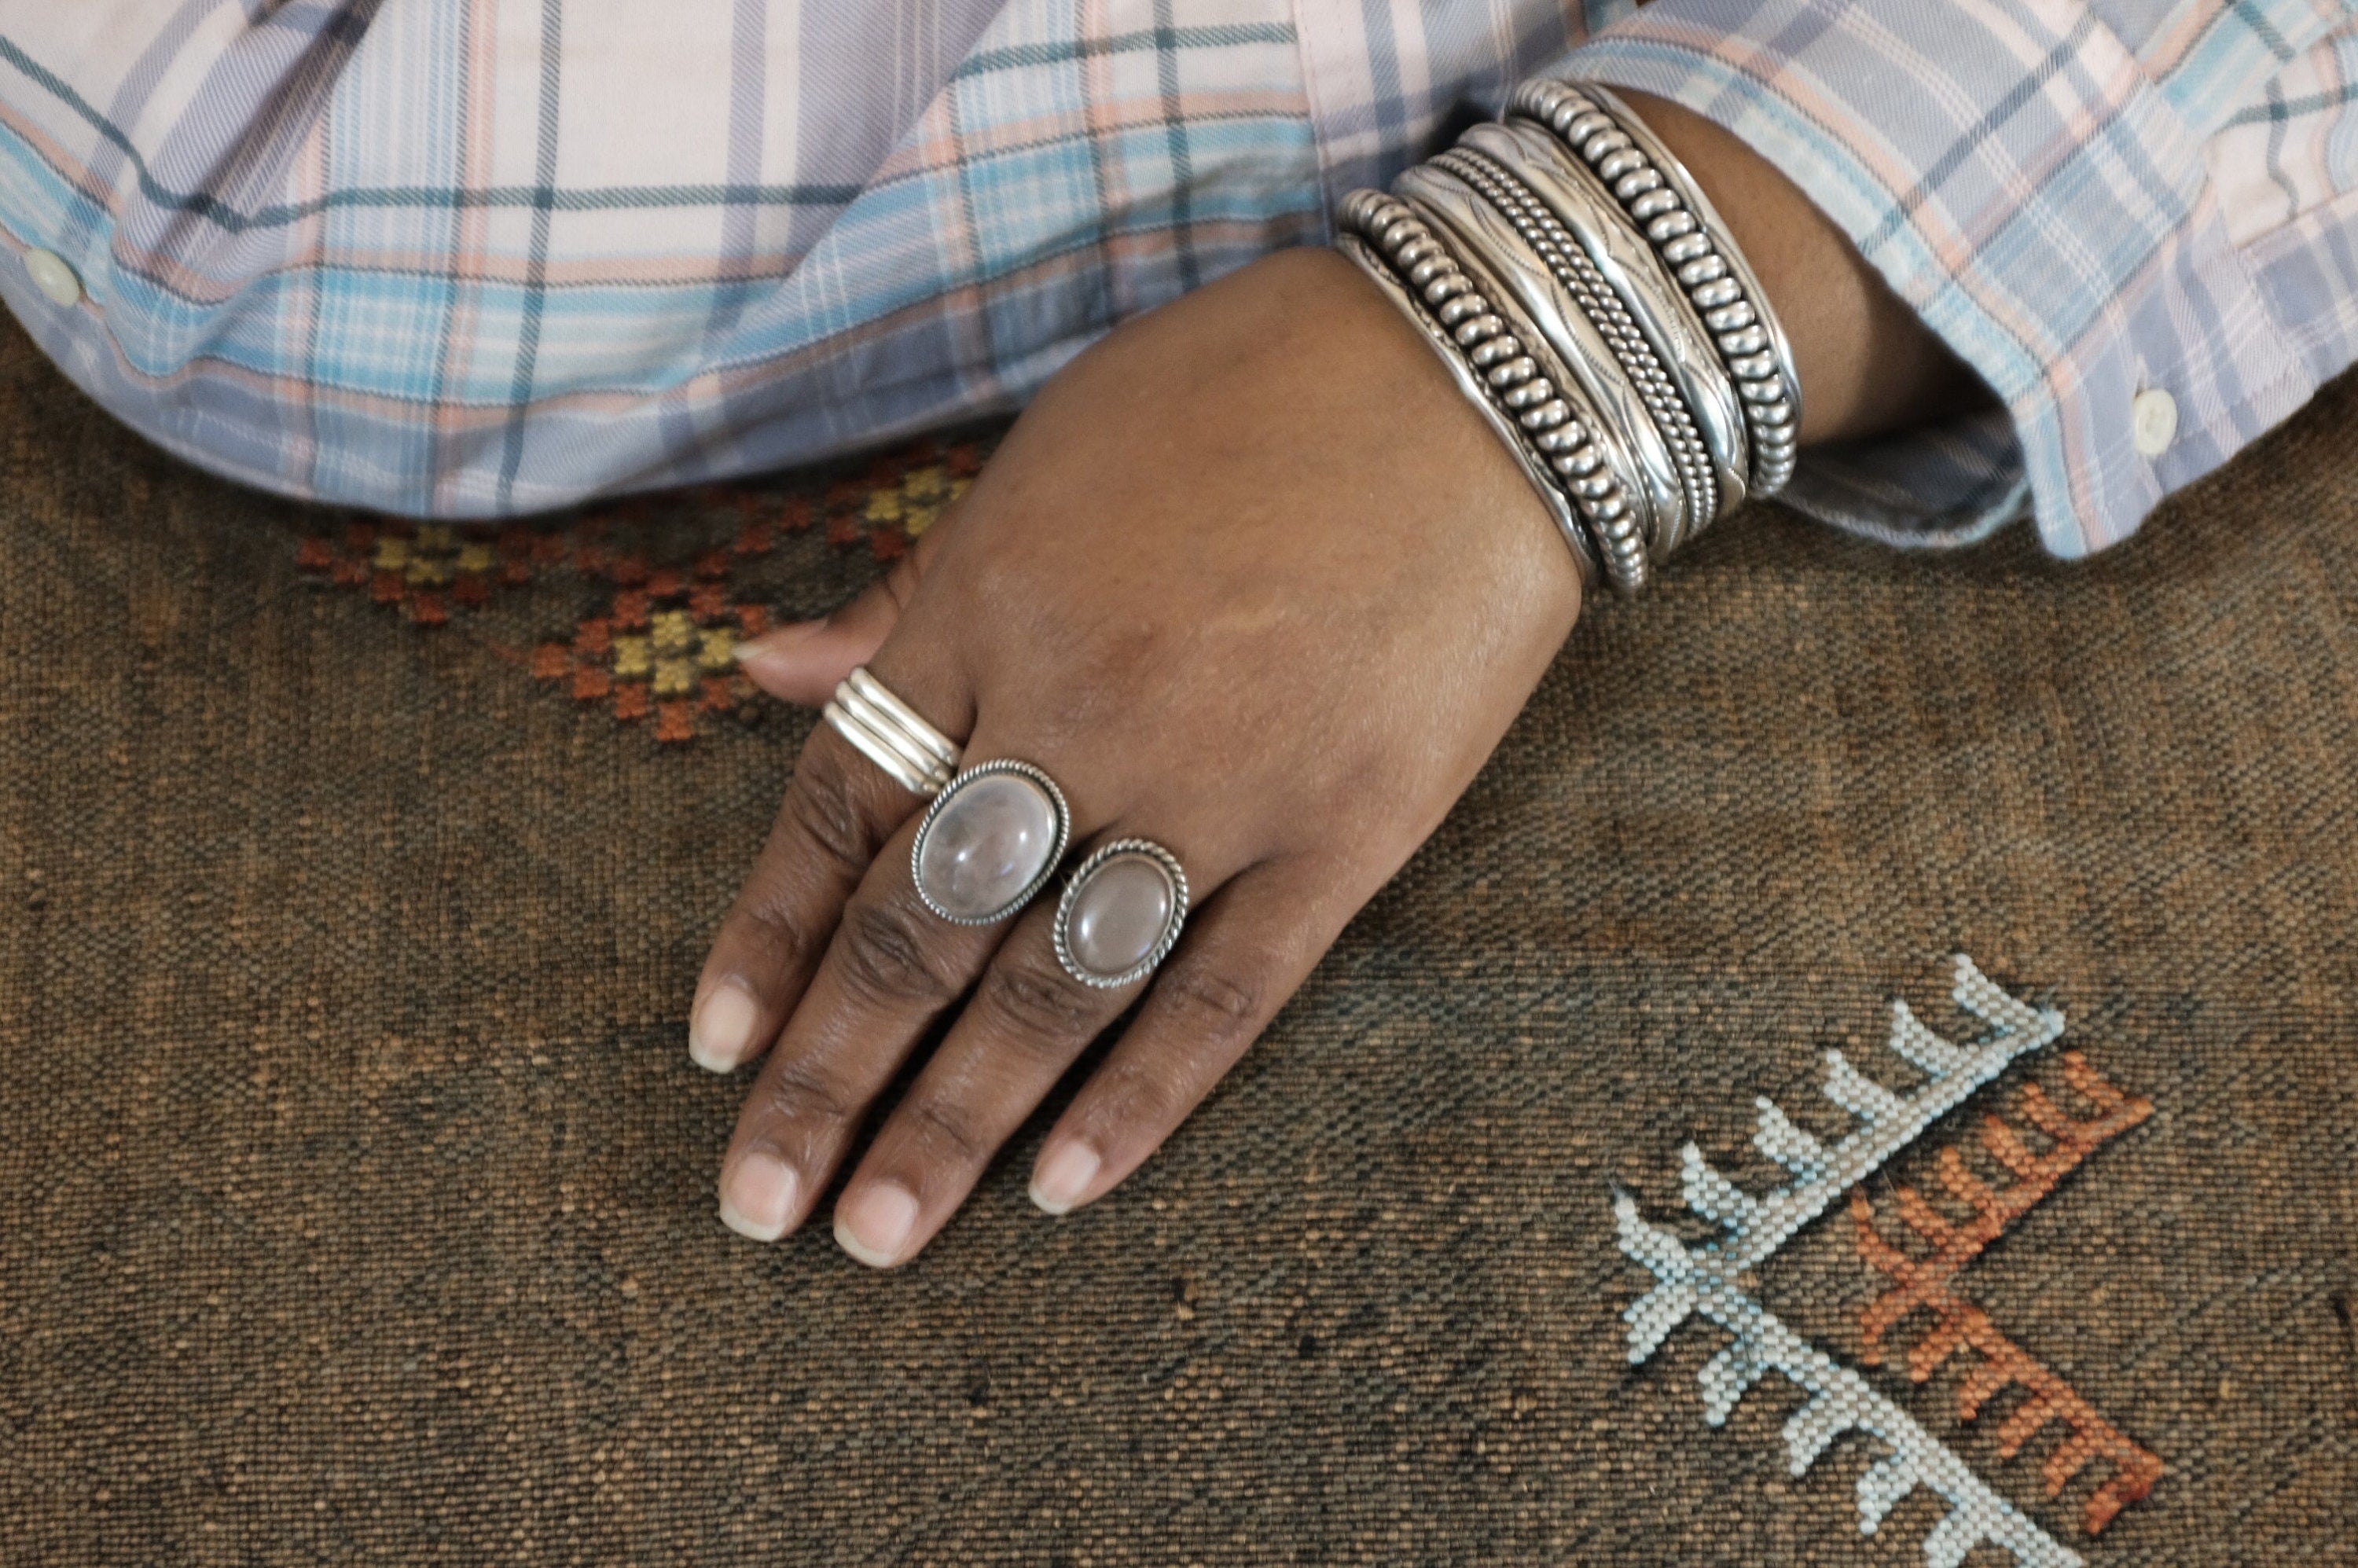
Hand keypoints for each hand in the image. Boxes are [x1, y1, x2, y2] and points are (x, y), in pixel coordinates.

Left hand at [688, 246, 1582, 1264]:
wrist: (1477, 369)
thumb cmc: (1240, 391)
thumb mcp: (1041, 460)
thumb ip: (908, 599)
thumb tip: (760, 676)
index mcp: (989, 606)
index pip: (842, 811)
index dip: (769, 940)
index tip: (714, 1052)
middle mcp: (1079, 708)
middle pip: (923, 927)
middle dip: (828, 1079)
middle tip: (757, 1209)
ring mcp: (1218, 782)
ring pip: (1054, 988)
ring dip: (954, 1123)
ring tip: (878, 1239)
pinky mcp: (1347, 831)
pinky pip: (1227, 992)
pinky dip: (1143, 1096)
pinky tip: (1064, 1185)